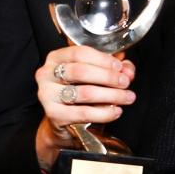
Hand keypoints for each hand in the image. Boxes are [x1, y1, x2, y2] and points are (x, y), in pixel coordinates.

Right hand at [34, 45, 135, 166]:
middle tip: (125, 82)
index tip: (119, 67)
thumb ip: (112, 69)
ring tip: (126, 97)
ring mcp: (48, 94)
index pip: (79, 53)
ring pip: (84, 93)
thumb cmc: (78, 92)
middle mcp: (47, 74)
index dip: (103, 59)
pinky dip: (104, 113)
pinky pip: (84, 113)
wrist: (62, 120)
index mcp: (56, 58)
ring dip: (111, 95)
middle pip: (81, 71)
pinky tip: (115, 111)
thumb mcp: (94, 76)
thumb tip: (128, 70)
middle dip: (108, 77)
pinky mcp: (54, 114)